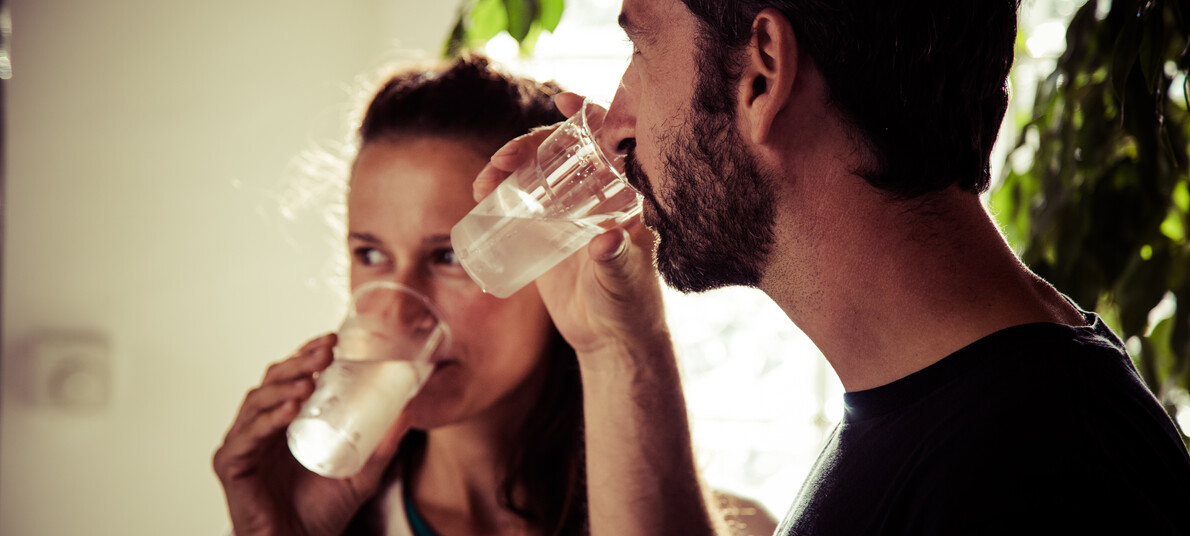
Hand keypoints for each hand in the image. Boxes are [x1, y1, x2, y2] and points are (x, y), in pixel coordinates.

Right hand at [212, 334, 410, 535]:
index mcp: (287, 422)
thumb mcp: (361, 474)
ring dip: (282, 387)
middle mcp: (262, 428)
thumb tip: (409, 412)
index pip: (292, 377)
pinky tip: (287, 412)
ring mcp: (244, 444)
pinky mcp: (231, 465)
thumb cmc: (320, 513)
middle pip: (273, 382)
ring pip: (257, 402)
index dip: (307, 355)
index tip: (332, 340)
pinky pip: (245, 437)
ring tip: (308, 381)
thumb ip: (383, 446)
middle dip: (297, 363)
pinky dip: (265, 421)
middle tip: (324, 352)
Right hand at [474, 92, 670, 365]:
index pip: (611, 140)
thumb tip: (606, 240)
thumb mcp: (623, 283)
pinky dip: (502, 189)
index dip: (588, 112)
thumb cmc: (630, 308)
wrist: (610, 340)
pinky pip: (523, 199)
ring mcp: (572, 211)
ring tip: (484, 182)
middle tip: (500, 162)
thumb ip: (618, 263)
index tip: (560, 99)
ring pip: (539, 172)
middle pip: (564, 151)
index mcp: (627, 195)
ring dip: (509, 165)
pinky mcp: (549, 231)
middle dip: (529, 144)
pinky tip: (483, 193)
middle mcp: (599, 195)